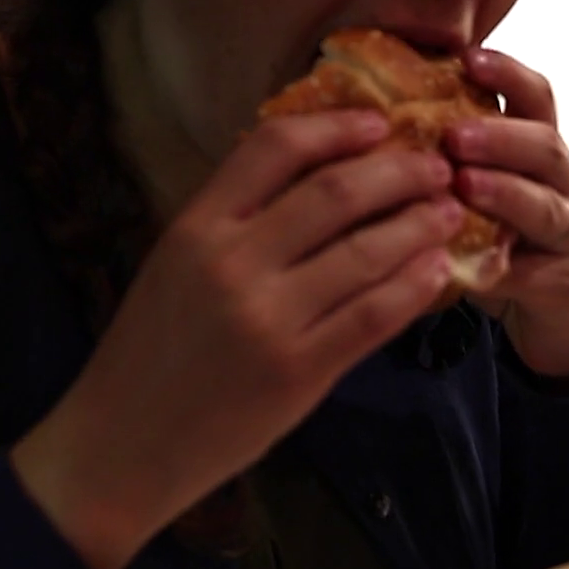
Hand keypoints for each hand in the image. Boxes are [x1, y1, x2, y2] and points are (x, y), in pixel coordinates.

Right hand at [13, 110, 460, 568]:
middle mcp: (232, 263)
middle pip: (335, 192)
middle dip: (399, 171)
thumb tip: (317, 173)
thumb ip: (233, 221)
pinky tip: (437, 270)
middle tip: (436, 166)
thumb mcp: (174, 265)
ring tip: (447, 213)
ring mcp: (268, 319)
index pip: (275, 147)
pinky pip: (373, 316)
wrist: (122, 445)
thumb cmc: (149, 353)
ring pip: (366, 252)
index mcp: (196, 227)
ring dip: (418, 225)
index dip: (336, 126)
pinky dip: (414, 287)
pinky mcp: (298, 372)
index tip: (378, 122)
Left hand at [444, 48, 568, 383]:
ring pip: (546, 206)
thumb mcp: (480, 187)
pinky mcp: (563, 280)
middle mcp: (564, 182)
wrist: (556, 308)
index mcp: (538, 148)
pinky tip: (470, 262)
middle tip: (454, 134)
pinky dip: (501, 264)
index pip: (536, 97)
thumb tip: (368, 118)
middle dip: (500, 136)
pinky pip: (533, 270)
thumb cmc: (501, 233)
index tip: (467, 57)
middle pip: (546, 145)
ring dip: (504, 192)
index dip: (507, 74)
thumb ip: (448, 156)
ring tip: (464, 184)